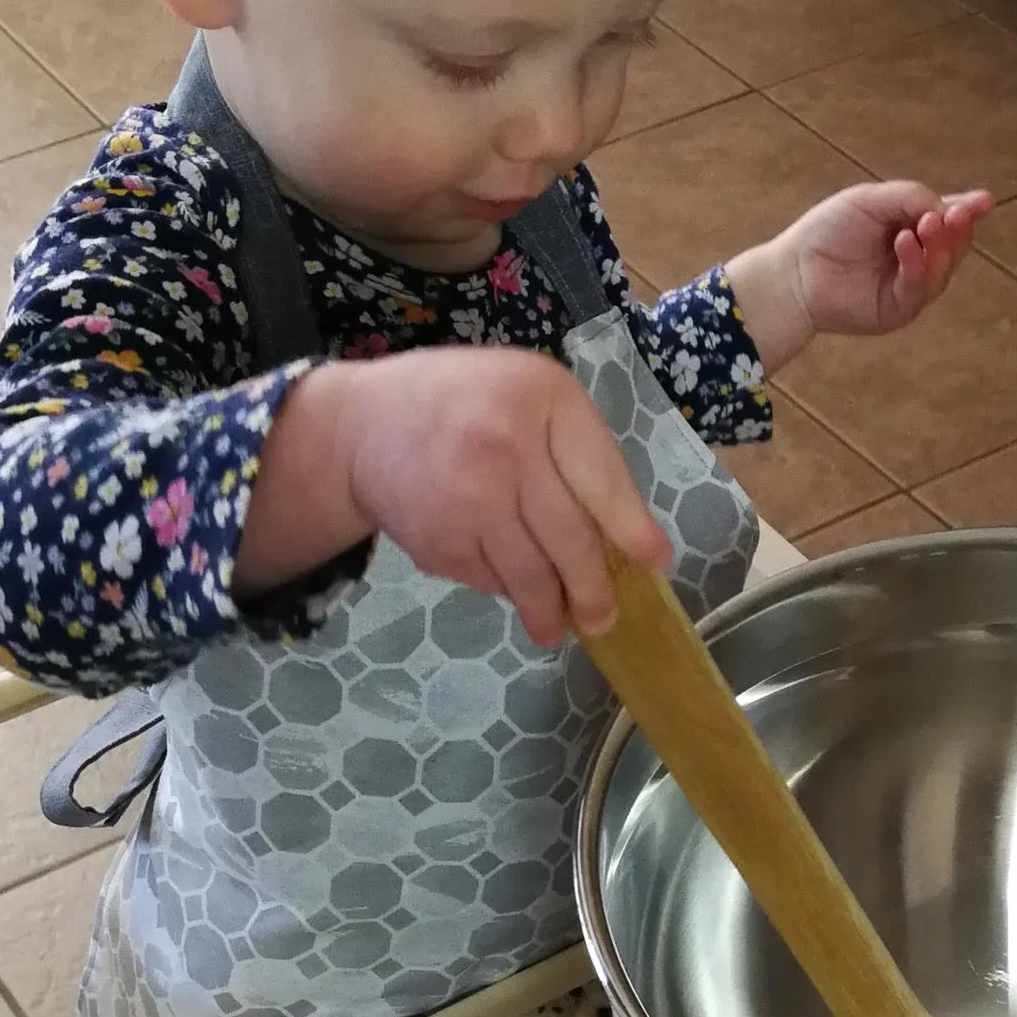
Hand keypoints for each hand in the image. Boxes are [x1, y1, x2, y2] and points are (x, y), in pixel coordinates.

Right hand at [258, 346, 668, 646]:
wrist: (361, 425)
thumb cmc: (464, 400)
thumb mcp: (528, 390)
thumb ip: (573, 445)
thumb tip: (621, 530)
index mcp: (540, 401)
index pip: (601, 479)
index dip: (632, 529)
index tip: (656, 561)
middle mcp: (504, 450)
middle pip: (568, 539)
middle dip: (593, 589)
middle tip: (604, 617)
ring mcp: (467, 502)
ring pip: (529, 574)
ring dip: (551, 610)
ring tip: (560, 627)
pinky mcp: (438, 542)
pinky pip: (489, 581)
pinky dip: (506, 591)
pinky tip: (510, 587)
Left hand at [724, 179, 993, 369]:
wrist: (795, 271)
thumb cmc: (828, 230)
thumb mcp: (871, 200)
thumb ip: (910, 197)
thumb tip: (948, 208)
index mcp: (911, 228)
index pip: (948, 219)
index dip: (968, 210)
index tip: (986, 200)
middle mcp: (916, 258)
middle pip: (954, 246)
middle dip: (958, 228)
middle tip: (956, 214)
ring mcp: (909, 287)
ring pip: (943, 269)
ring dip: (939, 245)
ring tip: (927, 224)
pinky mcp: (898, 310)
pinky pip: (918, 289)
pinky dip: (916, 264)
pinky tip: (905, 243)